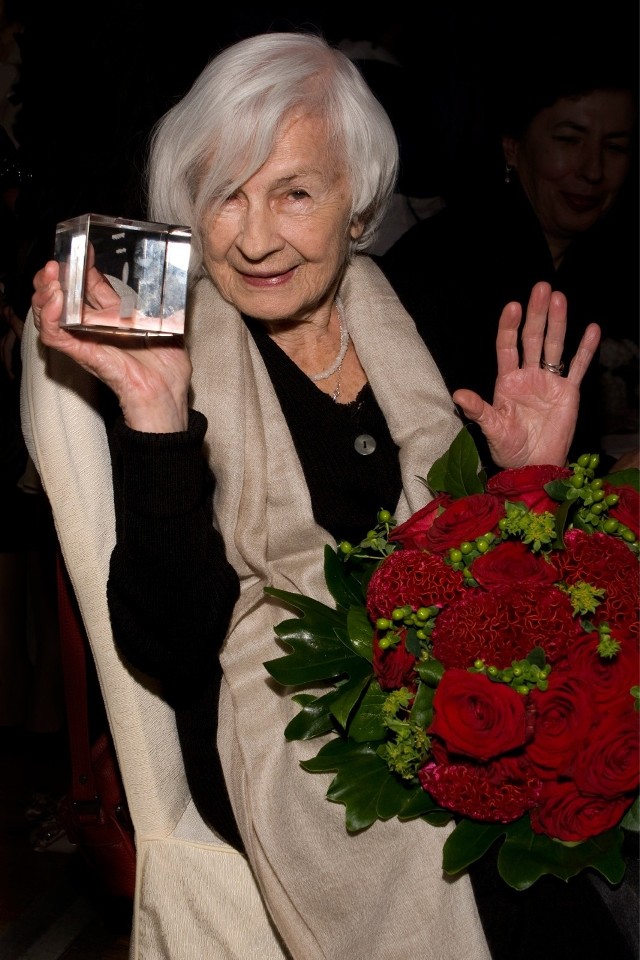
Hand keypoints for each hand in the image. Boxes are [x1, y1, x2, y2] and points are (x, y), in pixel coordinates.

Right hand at [32, 260, 191, 431]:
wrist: (167, 401)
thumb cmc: (167, 374)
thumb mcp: (170, 330)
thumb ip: (168, 310)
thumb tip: (176, 288)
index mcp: (113, 319)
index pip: (87, 286)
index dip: (82, 266)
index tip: (84, 247)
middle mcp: (95, 329)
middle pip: (61, 297)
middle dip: (54, 276)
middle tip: (57, 262)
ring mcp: (87, 342)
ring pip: (50, 315)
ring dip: (45, 293)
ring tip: (51, 278)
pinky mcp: (85, 356)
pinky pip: (56, 337)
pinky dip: (50, 318)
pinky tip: (55, 301)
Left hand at [452, 281, 600, 467]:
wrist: (533, 465)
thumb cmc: (509, 448)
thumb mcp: (492, 428)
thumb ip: (479, 410)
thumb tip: (459, 395)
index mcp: (507, 381)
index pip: (507, 346)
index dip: (509, 327)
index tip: (512, 307)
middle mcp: (528, 376)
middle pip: (532, 339)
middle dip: (536, 314)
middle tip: (541, 288)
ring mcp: (549, 381)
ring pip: (554, 346)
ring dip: (557, 323)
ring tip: (559, 298)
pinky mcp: (568, 392)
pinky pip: (578, 367)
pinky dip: (586, 349)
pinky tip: (592, 329)